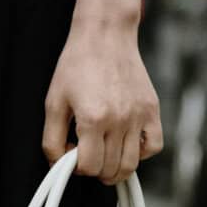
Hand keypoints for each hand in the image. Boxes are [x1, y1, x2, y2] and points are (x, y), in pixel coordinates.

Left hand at [42, 17, 161, 184]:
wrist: (104, 36)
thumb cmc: (76, 65)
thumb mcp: (53, 103)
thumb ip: (52, 139)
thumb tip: (58, 165)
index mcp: (93, 119)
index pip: (89, 166)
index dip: (77, 168)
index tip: (72, 155)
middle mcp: (119, 120)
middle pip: (110, 169)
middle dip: (95, 170)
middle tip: (87, 156)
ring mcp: (139, 116)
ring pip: (132, 164)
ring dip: (116, 169)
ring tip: (105, 157)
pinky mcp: (152, 110)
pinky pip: (154, 146)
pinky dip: (141, 153)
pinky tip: (126, 144)